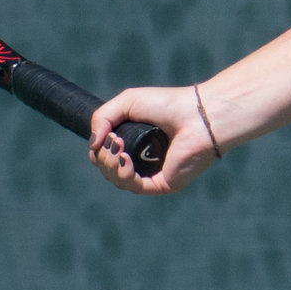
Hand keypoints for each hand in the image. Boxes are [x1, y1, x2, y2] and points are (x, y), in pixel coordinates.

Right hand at [87, 86, 219, 195]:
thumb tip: (92, 145)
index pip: (105, 156)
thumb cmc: (168, 104)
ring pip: (117, 180)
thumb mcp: (126, 103)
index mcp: (135, 144)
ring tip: (119, 147)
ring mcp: (153, 174)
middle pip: (107, 169)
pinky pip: (134, 186)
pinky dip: (124, 174)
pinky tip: (125, 159)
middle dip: (103, 157)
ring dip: (110, 164)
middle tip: (115, 140)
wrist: (198, 113)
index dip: (99, 149)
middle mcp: (143, 161)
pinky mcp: (163, 183)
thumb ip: (101, 118)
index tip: (109, 134)